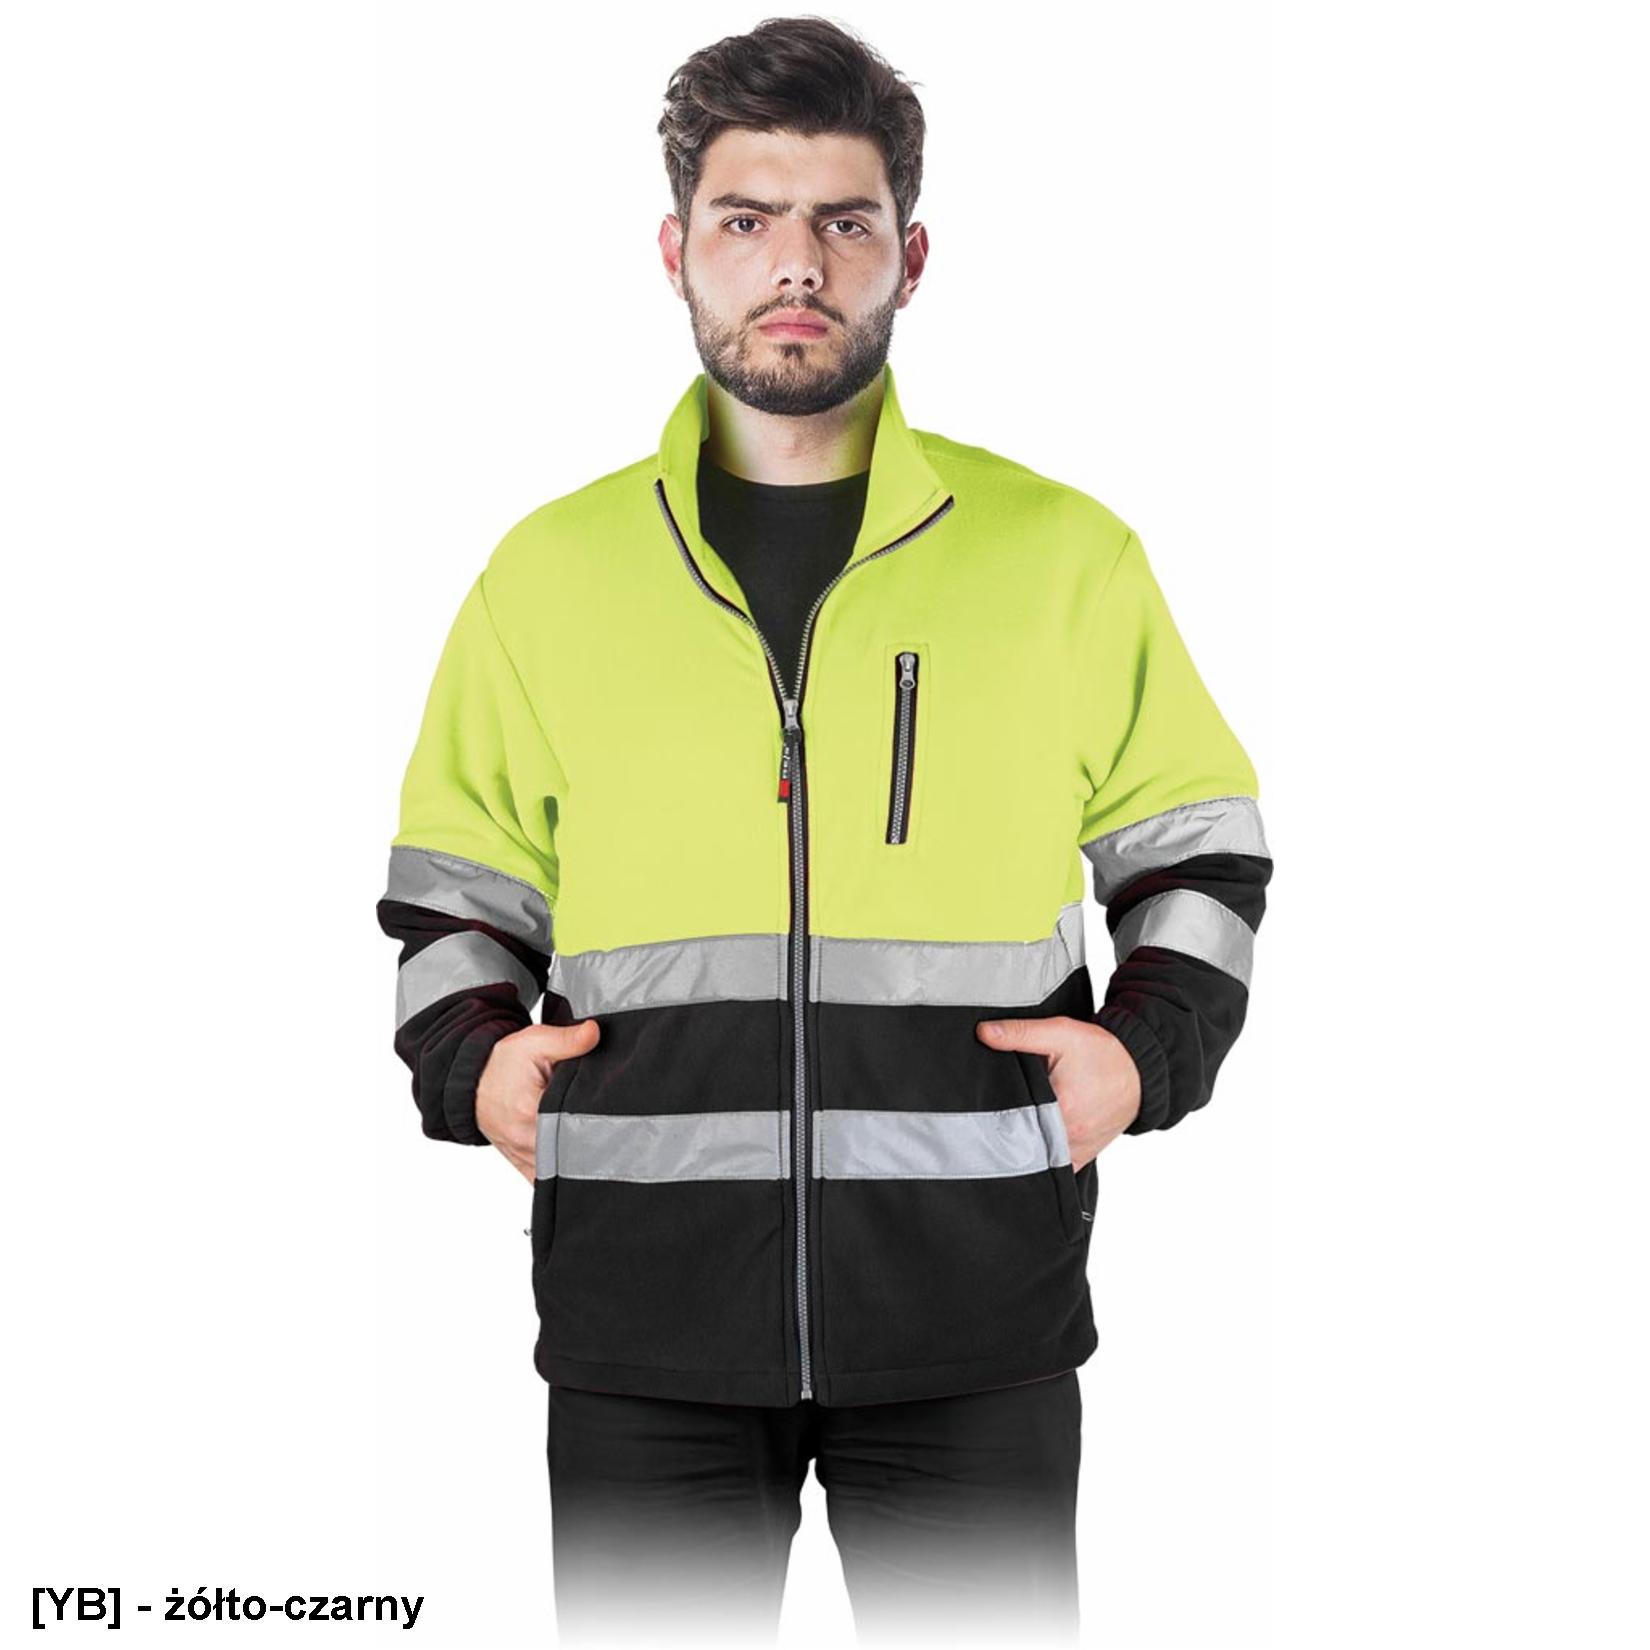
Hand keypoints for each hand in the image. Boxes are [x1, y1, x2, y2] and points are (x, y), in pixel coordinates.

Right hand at [475, 1019, 600, 1181]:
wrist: (472, 1082)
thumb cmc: (502, 1064)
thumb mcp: (535, 1043)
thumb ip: (568, 1040)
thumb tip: (595, 1033)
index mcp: (531, 1113)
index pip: (575, 1127)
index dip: (599, 1123)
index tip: (616, 1115)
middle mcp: (527, 1143)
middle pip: (574, 1155)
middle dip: (598, 1145)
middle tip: (617, 1131)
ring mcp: (525, 1159)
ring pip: (562, 1173)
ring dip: (583, 1162)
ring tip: (605, 1145)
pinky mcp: (524, 1166)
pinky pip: (548, 1183)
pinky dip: (565, 1176)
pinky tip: (584, 1164)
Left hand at [974, 1016, 1140, 1169]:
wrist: (1139, 1069)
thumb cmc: (1102, 1052)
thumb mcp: (1060, 1033)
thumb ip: (1020, 1033)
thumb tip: (984, 1033)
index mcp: (1062, 1108)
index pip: (1013, 1120)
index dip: (994, 1114)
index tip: (980, 1109)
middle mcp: (1070, 1136)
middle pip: (1023, 1143)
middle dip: (1004, 1133)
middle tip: (987, 1121)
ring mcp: (1077, 1151)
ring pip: (1037, 1159)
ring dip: (1022, 1146)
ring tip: (1007, 1130)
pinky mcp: (1083, 1157)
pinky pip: (1055, 1168)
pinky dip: (1040, 1159)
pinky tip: (1028, 1144)